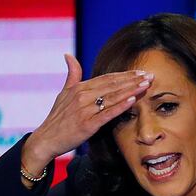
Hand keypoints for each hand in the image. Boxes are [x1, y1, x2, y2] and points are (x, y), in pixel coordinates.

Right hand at [22, 53, 152, 169]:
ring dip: (131, 90)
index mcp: (79, 88)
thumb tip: (68, 55)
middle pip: (112, 85)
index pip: (107, 78)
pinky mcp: (87, 124)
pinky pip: (107, 113)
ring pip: (112, 97)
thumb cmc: (57, 118)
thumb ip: (71, 75)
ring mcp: (85, 110)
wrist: (46, 139)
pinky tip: (133, 100)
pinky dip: (120, 106)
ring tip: (146, 85)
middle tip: (150, 76)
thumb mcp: (63, 93)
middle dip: (133, 80)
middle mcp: (82, 96)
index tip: (140, 72)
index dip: (125, 75)